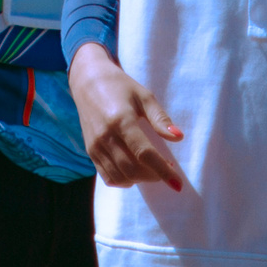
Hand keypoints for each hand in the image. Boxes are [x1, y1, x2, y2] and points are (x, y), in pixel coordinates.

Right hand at [69, 45, 185, 189]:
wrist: (88, 82)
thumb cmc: (120, 87)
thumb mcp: (144, 96)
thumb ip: (160, 119)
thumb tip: (178, 138)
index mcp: (121, 120)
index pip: (144, 153)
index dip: (163, 171)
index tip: (178, 184)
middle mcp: (105, 136)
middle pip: (132, 169)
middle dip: (153, 176)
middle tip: (167, 169)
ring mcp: (95, 146)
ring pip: (120, 176)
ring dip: (140, 179)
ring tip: (152, 169)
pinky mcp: (90, 152)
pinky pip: (107, 176)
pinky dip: (124, 180)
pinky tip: (135, 172)